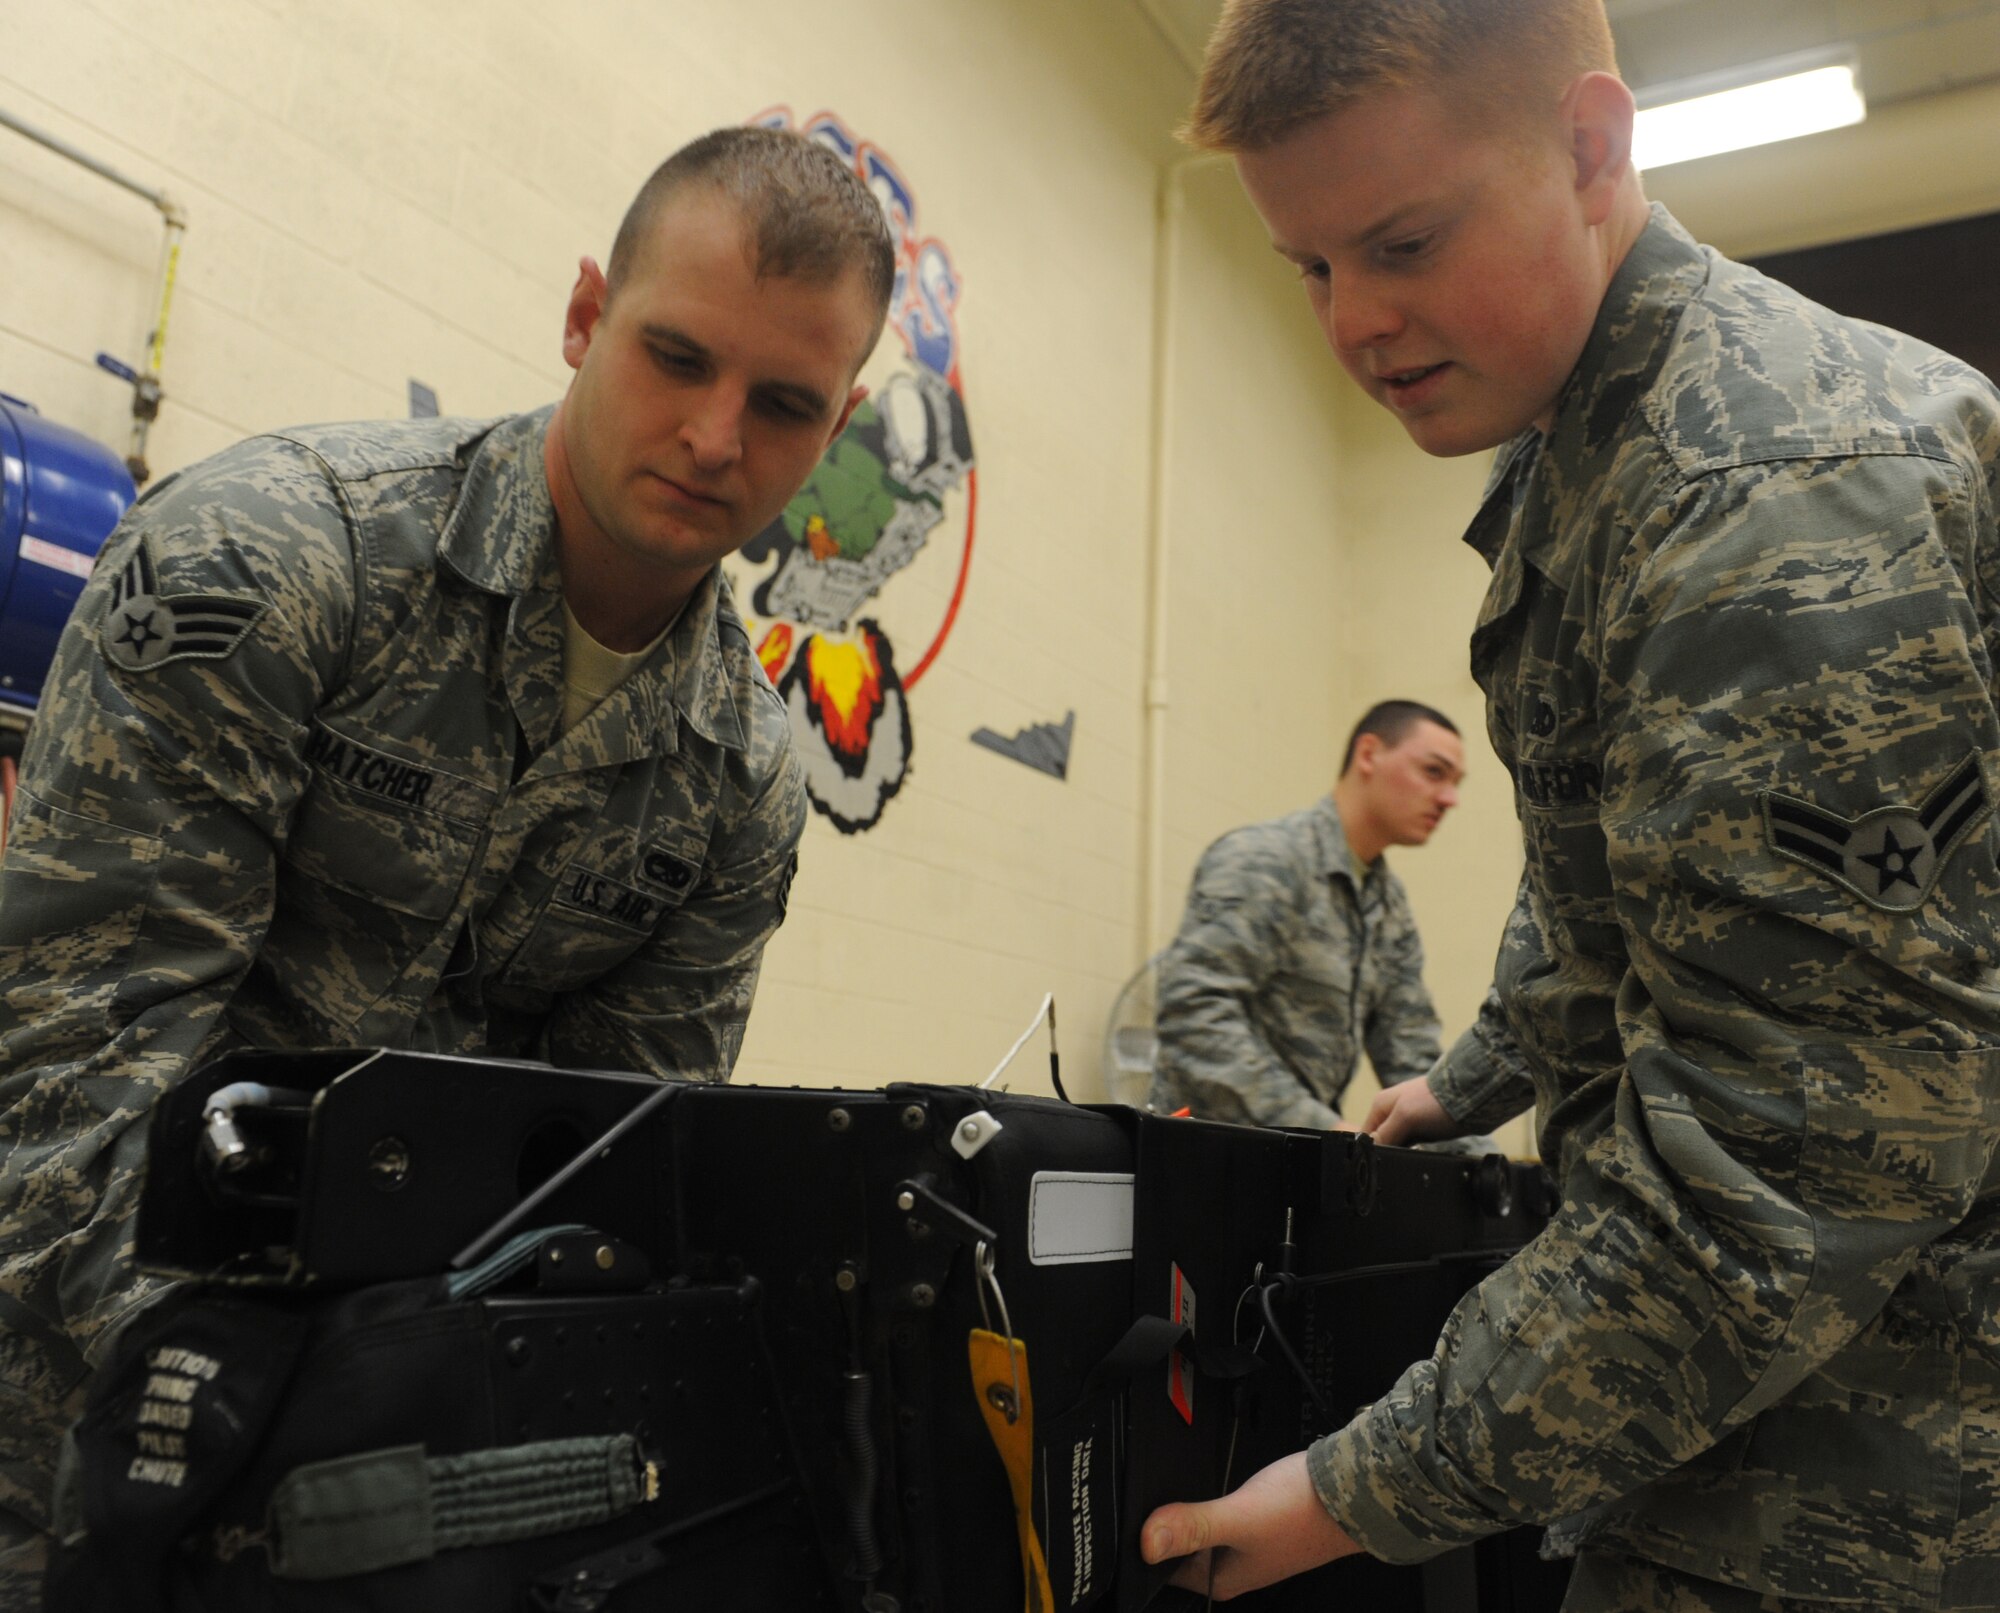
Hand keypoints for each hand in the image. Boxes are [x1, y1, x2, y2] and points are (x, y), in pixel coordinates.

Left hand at [1141, 1451, 1362, 1599]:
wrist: (1354, 1488)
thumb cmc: (1305, 1510)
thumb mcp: (1241, 1517)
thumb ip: (1194, 1526)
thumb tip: (1146, 1543)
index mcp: (1222, 1579)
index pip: (1163, 1570)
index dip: (1144, 1542)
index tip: (1132, 1514)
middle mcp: (1233, 1567)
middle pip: (1179, 1547)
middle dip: (1165, 1523)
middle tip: (1155, 1490)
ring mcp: (1247, 1544)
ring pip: (1199, 1528)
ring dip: (1188, 1509)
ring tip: (1182, 1482)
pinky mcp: (1258, 1521)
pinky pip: (1219, 1514)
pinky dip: (1210, 1498)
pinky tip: (1208, 1479)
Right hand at [1362, 1078, 1462, 1146]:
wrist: (1472, 1097)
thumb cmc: (1437, 1102)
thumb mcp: (1404, 1118)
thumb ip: (1385, 1134)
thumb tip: (1371, 1148)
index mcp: (1381, 1105)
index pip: (1366, 1134)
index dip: (1372, 1148)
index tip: (1383, 1158)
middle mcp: (1393, 1110)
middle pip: (1382, 1139)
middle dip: (1390, 1149)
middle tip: (1403, 1154)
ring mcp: (1410, 1117)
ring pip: (1398, 1142)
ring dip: (1405, 1149)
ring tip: (1416, 1149)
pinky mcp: (1425, 1125)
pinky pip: (1414, 1142)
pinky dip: (1418, 1147)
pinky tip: (1424, 1149)